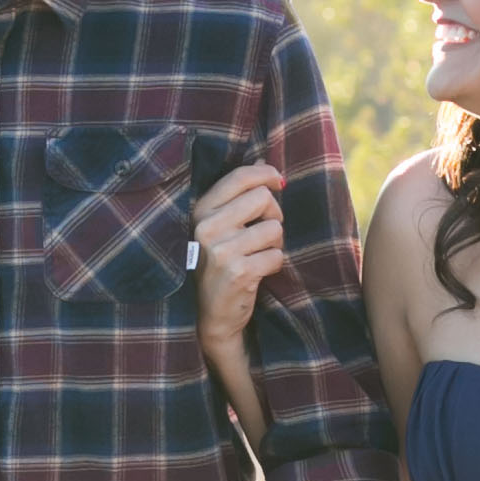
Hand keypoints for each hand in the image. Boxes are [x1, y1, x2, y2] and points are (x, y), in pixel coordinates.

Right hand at [191, 162, 284, 351]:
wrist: (212, 314)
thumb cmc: (220, 264)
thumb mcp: (220, 226)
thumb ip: (238, 196)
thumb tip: (266, 166)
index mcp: (201, 210)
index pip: (240, 177)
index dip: (266, 174)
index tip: (278, 182)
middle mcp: (206, 227)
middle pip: (263, 199)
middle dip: (274, 215)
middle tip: (265, 233)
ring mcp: (221, 250)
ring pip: (275, 228)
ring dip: (275, 243)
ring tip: (259, 255)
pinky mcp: (239, 272)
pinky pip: (277, 255)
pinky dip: (274, 264)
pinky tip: (258, 272)